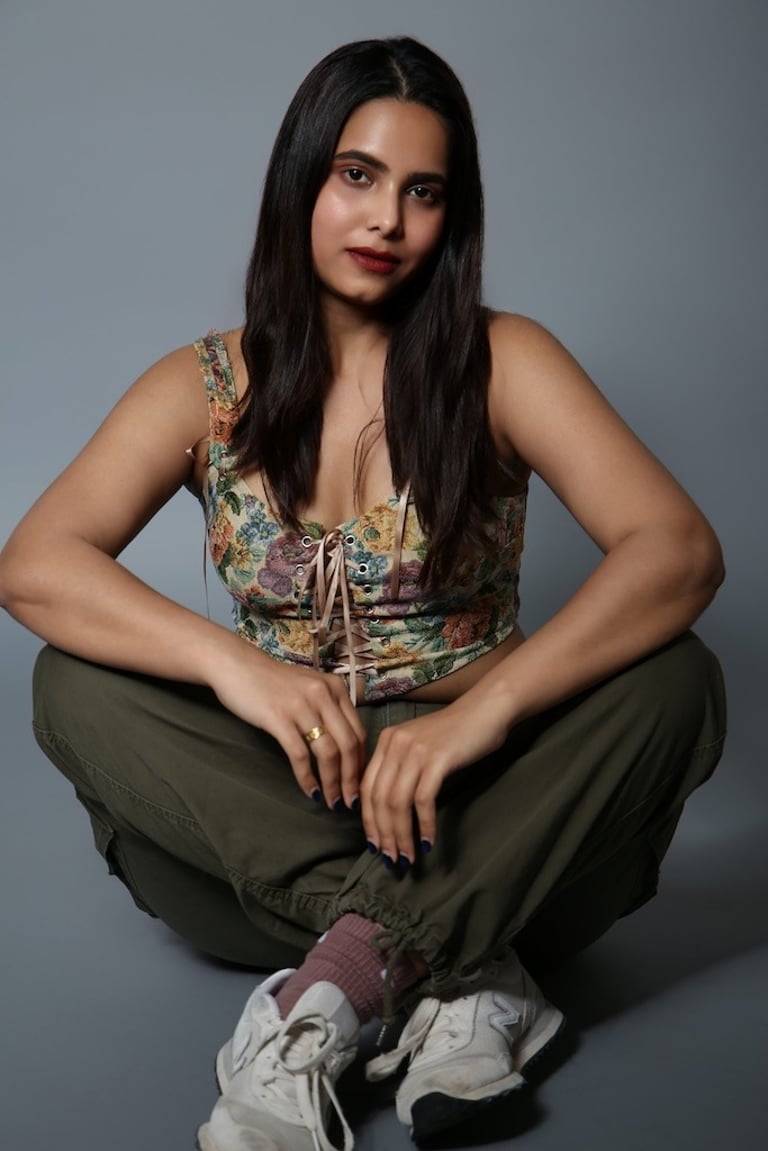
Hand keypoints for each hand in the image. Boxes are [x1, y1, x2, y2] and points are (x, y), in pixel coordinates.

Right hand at [208, 643, 366, 808]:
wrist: (237, 666)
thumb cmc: (274, 683)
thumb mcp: (310, 688)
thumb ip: (329, 710)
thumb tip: (346, 751)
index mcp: (336, 688)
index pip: (359, 732)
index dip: (362, 763)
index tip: (360, 785)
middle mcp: (323, 694)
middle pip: (348, 745)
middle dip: (351, 779)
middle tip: (350, 803)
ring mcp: (301, 705)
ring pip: (327, 752)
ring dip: (332, 782)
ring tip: (331, 801)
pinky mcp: (278, 718)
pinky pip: (299, 755)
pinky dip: (307, 778)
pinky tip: (309, 791)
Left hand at [360, 697, 509, 864]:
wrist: (487, 709)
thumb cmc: (457, 732)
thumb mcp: (419, 745)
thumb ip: (402, 767)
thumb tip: (390, 809)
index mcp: (387, 741)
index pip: (367, 787)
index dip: (369, 820)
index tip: (375, 843)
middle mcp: (395, 744)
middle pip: (379, 798)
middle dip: (383, 833)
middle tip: (390, 857)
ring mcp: (416, 750)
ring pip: (397, 802)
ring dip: (401, 834)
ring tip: (407, 856)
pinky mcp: (437, 758)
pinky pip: (423, 800)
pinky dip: (424, 825)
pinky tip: (429, 841)